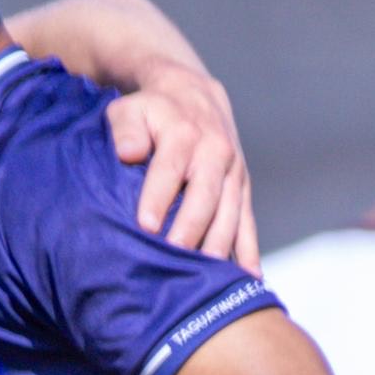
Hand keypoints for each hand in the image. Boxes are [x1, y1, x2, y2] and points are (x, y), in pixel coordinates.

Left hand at [102, 66, 258, 269]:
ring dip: (219, 247)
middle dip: (191, 230)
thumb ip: (125, 128)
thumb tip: (129, 152)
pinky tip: (249, 280)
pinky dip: (249, 251)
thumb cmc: (151, 110)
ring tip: (207, 281)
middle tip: (176, 261)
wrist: (193, 93)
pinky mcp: (242, 188)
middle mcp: (215, 152)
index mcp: (184, 134)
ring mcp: (233, 172)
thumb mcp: (130, 109)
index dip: (158, 198)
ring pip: (229, 214)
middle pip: (205, 198)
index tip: (146, 227)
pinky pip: (248, 223)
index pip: (169, 170)